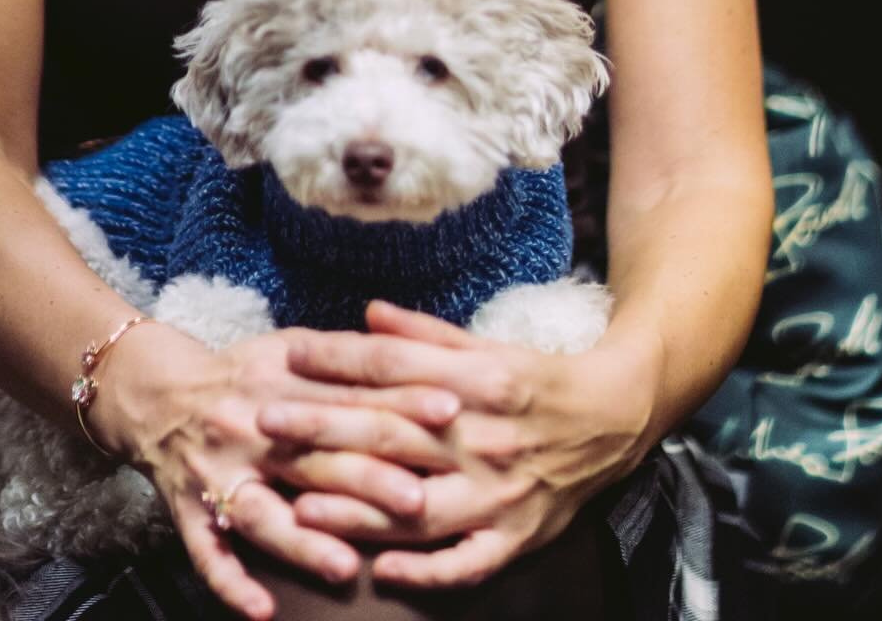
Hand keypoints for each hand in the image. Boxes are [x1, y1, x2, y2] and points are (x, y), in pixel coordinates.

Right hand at [95, 322, 459, 618]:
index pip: (347, 391)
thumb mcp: (288, 347)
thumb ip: (343, 357)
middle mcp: (246, 425)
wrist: (155, 391)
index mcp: (277, 375)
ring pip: (262, 513)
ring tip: (345, 567)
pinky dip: (233, 584)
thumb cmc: (241, 373)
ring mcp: (214, 472)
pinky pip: (207, 554)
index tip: (449, 411)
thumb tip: (414, 358)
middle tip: (418, 501)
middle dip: (365, 479)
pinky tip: (262, 612)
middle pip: (312, 455)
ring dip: (303, 542)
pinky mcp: (187, 511)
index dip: (399, 400)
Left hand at [261, 301, 655, 589]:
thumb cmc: (537, 378)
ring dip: (354, 506)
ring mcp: (500, 493)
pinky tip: (380, 569)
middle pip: (392, 431)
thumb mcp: (486, 343)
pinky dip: (425, 568)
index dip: (339, 359)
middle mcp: (485, 436)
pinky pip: (467, 561)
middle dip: (323, 426)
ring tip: (296, 502)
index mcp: (478, 379)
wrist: (615, 417)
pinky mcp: (518, 537)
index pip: (395, 366)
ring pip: (417, 504)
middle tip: (266, 422)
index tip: (289, 354)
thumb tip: (367, 314)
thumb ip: (425, 333)